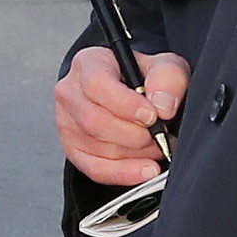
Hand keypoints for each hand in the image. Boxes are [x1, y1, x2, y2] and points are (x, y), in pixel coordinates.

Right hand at [59, 45, 187, 187]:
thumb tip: (162, 107)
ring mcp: (68, 122)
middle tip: (161, 135)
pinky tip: (144, 170)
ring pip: (98, 147)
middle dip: (135, 134)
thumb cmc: (145, 78)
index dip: (125, 104)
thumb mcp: (165, 66)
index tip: (151, 116)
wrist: (136, 95)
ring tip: (157, 146)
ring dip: (135, 153)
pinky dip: (124, 173)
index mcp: (89, 64)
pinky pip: (95, 168)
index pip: (96, 84)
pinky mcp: (73, 148)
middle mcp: (70, 92)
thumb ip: (168, 79)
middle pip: (95, 121)